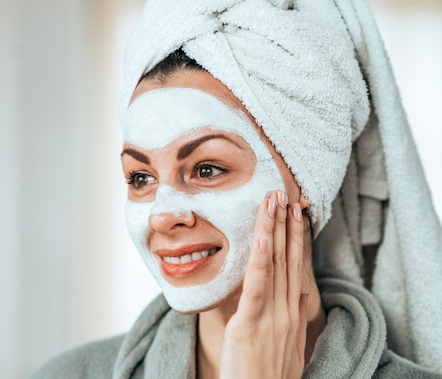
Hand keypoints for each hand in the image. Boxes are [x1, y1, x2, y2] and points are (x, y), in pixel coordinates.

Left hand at [220, 190, 312, 378]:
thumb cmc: (270, 377)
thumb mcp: (290, 345)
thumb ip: (296, 318)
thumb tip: (303, 296)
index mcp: (292, 314)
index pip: (295, 267)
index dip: (296, 237)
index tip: (296, 213)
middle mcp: (286, 311)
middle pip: (288, 259)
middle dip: (286, 225)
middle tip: (285, 194)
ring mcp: (271, 316)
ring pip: (274, 265)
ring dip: (275, 231)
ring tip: (275, 203)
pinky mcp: (250, 324)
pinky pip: (257, 288)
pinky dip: (261, 261)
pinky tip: (264, 239)